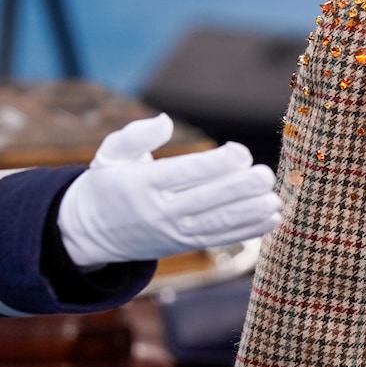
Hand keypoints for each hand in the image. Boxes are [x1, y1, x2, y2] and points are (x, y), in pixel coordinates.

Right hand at [57, 113, 279, 267]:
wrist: (90, 232)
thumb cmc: (106, 185)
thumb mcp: (109, 154)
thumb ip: (135, 135)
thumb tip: (165, 121)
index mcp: (142, 184)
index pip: (185, 173)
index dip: (217, 164)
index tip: (241, 153)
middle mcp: (159, 211)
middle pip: (207, 200)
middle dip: (240, 188)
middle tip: (266, 174)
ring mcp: (173, 232)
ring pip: (218, 223)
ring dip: (250, 213)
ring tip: (275, 199)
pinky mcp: (184, 245)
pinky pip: (220, 238)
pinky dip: (248, 230)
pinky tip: (271, 218)